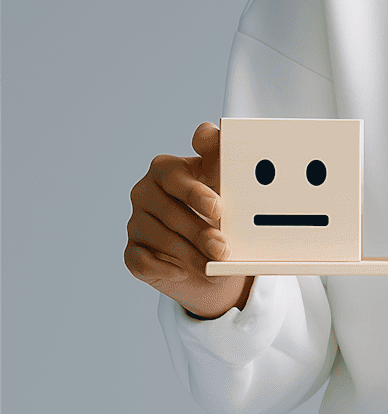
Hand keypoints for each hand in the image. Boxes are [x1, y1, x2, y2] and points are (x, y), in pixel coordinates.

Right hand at [125, 122, 251, 318]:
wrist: (213, 258)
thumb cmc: (220, 213)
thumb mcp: (228, 189)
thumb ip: (224, 164)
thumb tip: (219, 141)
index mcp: (168, 169)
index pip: (172, 172)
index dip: (194, 190)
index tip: (216, 206)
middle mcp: (146, 191)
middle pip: (169, 210)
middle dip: (199, 230)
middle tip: (222, 247)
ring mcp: (136, 221)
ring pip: (160, 237)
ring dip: (190, 253)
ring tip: (214, 263)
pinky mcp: (132, 250)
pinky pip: (142, 260)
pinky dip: (164, 268)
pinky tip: (183, 272)